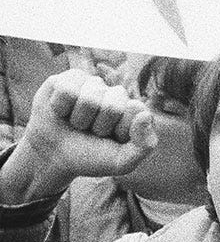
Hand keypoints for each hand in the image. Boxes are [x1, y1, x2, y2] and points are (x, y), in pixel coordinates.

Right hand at [1, 69, 156, 203]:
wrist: (52, 155)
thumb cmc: (90, 158)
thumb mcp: (121, 162)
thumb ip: (143, 144)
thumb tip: (146, 114)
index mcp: (134, 111)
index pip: (136, 110)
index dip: (121, 130)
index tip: (111, 140)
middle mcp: (116, 94)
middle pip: (112, 106)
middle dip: (99, 126)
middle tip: (91, 132)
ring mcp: (93, 84)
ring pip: (88, 98)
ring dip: (79, 119)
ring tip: (77, 123)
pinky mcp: (68, 78)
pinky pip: (66, 89)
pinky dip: (60, 107)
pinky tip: (61, 111)